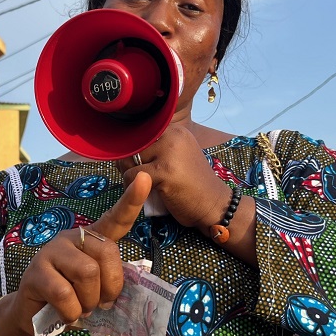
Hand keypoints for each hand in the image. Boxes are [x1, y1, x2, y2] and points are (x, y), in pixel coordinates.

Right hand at [0, 172, 151, 335]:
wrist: (33, 316)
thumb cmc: (72, 301)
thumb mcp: (96, 290)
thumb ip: (109, 283)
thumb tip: (116, 294)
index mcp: (92, 240)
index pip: (115, 219)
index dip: (131, 201)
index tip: (144, 178)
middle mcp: (72, 238)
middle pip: (106, 253)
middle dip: (110, 286)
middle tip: (100, 304)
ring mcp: (51, 252)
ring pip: (87, 273)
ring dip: (89, 302)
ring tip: (80, 309)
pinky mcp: (36, 271)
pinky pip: (65, 294)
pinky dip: (71, 312)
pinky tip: (65, 315)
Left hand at [115, 125, 229, 228]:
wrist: (214, 205)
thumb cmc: (191, 185)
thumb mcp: (176, 158)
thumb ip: (155, 151)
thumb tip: (121, 153)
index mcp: (175, 130)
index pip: (141, 134)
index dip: (134, 150)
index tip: (138, 165)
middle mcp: (173, 136)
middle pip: (133, 145)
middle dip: (129, 163)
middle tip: (138, 178)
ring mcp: (169, 152)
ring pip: (130, 159)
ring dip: (129, 174)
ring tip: (141, 185)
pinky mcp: (164, 171)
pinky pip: (132, 175)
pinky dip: (131, 186)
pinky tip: (142, 193)